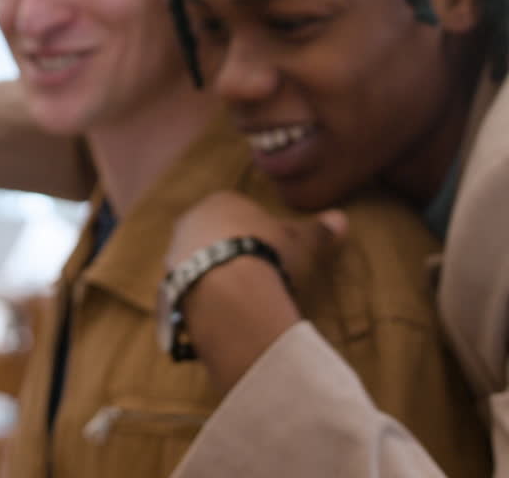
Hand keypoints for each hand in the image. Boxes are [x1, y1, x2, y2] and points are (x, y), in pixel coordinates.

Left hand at [168, 191, 347, 293]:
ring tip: (239, 296)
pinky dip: (202, 295)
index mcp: (221, 201)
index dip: (257, 232)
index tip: (272, 252)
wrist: (226, 286)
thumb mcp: (300, 240)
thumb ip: (318, 229)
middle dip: (232, 251)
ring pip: (198, 259)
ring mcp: (175, 249)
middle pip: (214, 234)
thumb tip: (342, 219)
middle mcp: (191, 219)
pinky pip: (189, 286)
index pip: (239, 211)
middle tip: (256, 275)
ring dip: (214, 273)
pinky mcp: (168, 279)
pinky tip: (220, 309)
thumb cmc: (267, 252)